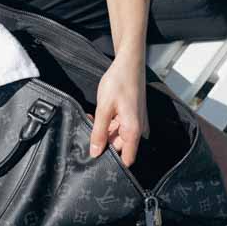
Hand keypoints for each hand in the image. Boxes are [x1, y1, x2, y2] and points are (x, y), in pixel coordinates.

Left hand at [87, 53, 149, 168]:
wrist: (129, 63)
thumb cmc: (119, 82)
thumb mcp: (104, 108)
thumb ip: (99, 132)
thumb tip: (95, 152)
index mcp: (133, 131)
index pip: (127, 159)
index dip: (113, 162)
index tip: (97, 161)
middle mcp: (138, 129)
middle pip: (120, 147)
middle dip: (104, 142)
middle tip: (89, 132)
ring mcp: (136, 122)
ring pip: (117, 136)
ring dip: (104, 131)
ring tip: (92, 119)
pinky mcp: (132, 116)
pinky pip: (119, 126)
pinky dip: (108, 124)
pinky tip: (98, 116)